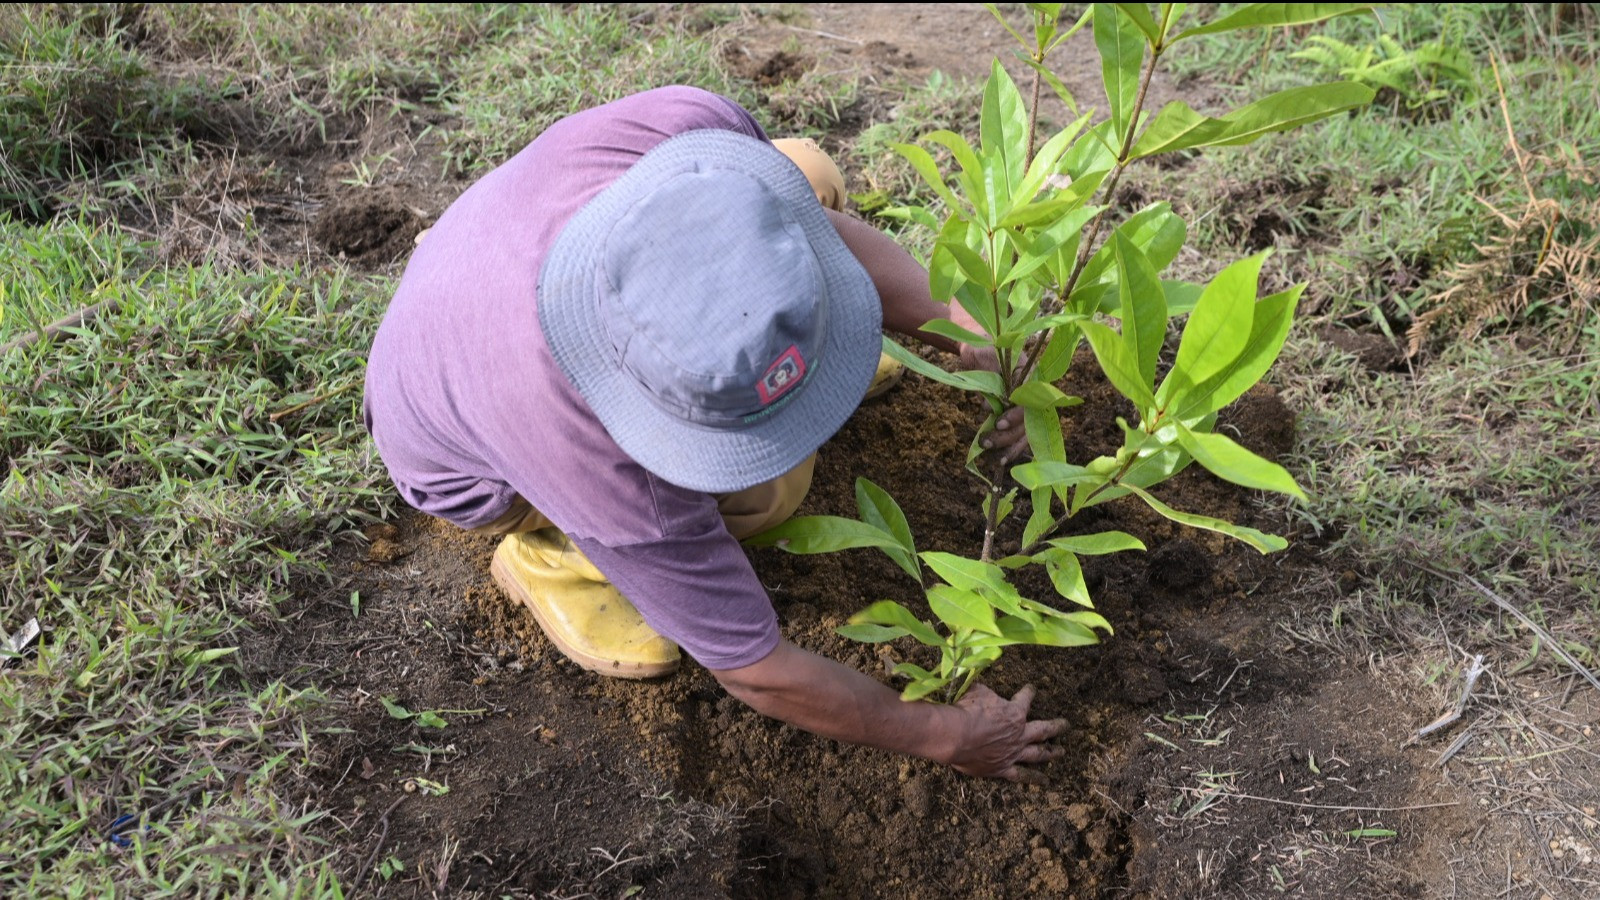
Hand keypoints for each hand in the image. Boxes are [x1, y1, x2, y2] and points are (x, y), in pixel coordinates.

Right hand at [943, 684, 1066, 782]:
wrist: (955, 735)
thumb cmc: (966, 710)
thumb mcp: (977, 691)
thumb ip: (985, 690)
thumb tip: (982, 685)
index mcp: (1014, 712)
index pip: (1025, 699)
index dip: (1029, 693)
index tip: (1031, 689)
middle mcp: (1019, 733)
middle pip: (1043, 729)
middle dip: (1056, 726)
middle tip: (1066, 725)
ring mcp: (1013, 752)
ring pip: (1038, 753)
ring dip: (1051, 753)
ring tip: (1061, 752)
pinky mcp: (1002, 768)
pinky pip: (1021, 775)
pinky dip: (1033, 778)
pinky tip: (1044, 781)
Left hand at [959, 343, 1028, 463]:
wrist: (979, 345)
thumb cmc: (985, 347)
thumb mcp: (987, 357)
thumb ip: (992, 381)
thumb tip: (990, 409)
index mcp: (1031, 377)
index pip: (1029, 402)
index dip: (1016, 416)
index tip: (999, 423)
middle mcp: (1032, 393)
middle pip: (1027, 422)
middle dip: (1008, 436)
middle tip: (987, 442)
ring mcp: (1024, 405)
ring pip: (1024, 432)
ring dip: (1009, 446)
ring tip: (993, 456)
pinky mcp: (1013, 413)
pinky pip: (1017, 434)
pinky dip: (1009, 447)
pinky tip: (1000, 458)